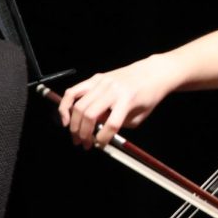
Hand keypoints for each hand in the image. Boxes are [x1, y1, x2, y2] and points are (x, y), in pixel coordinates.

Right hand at [58, 55, 182, 148]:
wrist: (153, 72)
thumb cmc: (149, 95)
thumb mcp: (140, 115)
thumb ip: (120, 125)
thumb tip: (98, 131)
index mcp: (128, 100)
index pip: (111, 125)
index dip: (103, 139)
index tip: (99, 146)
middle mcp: (113, 90)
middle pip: (90, 115)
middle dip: (83, 134)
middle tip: (83, 144)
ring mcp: (102, 82)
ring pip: (79, 105)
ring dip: (73, 124)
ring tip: (75, 135)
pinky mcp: (95, 78)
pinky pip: (73, 91)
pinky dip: (65, 105)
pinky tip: (65, 117)